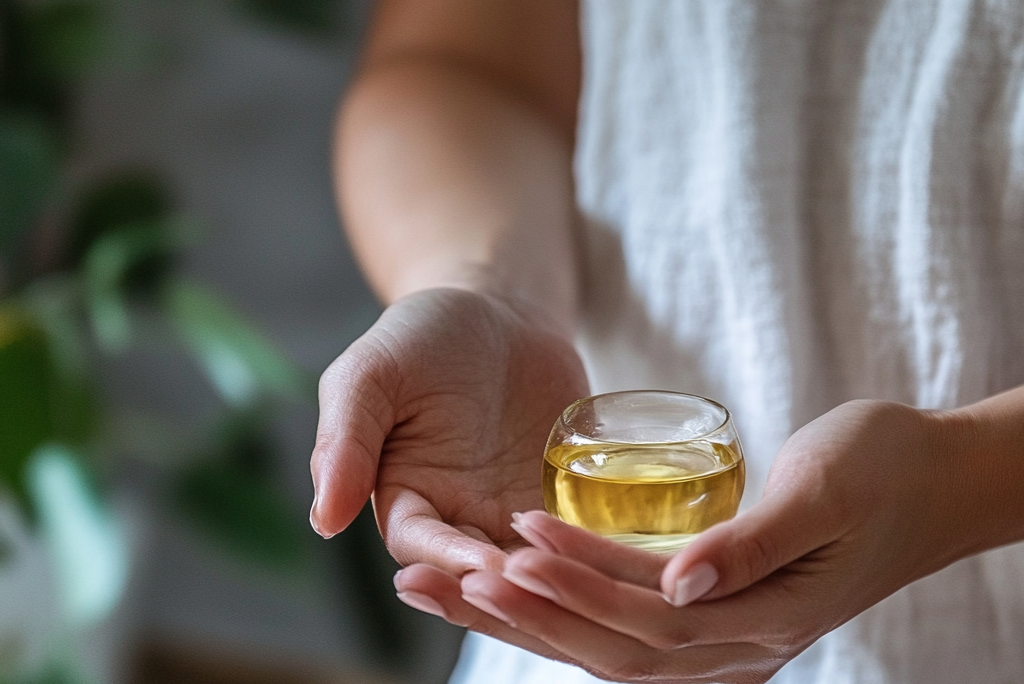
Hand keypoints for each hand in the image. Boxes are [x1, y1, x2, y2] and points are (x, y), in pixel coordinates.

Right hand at [310, 287, 587, 573]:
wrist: (496, 310)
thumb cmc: (420, 337)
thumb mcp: (369, 376)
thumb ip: (343, 443)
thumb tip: (322, 521)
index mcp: (407, 498)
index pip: (421, 545)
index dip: (449, 559)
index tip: (482, 565)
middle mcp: (462, 516)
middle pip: (483, 571)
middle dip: (512, 583)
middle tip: (545, 584)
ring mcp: (517, 508)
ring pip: (537, 564)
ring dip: (559, 574)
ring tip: (585, 574)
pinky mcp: (565, 493)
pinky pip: (584, 531)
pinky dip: (600, 545)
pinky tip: (625, 552)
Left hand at [395, 400, 978, 681]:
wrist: (934, 481)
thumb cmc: (885, 470)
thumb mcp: (828, 490)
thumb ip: (754, 542)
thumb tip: (680, 584)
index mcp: (762, 619)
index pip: (644, 611)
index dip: (574, 579)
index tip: (509, 539)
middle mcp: (735, 644)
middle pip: (605, 644)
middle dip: (515, 613)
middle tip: (429, 580)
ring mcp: (723, 637)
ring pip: (603, 644)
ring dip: (522, 620)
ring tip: (446, 590)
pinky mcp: (711, 615)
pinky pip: (624, 628)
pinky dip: (564, 614)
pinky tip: (514, 596)